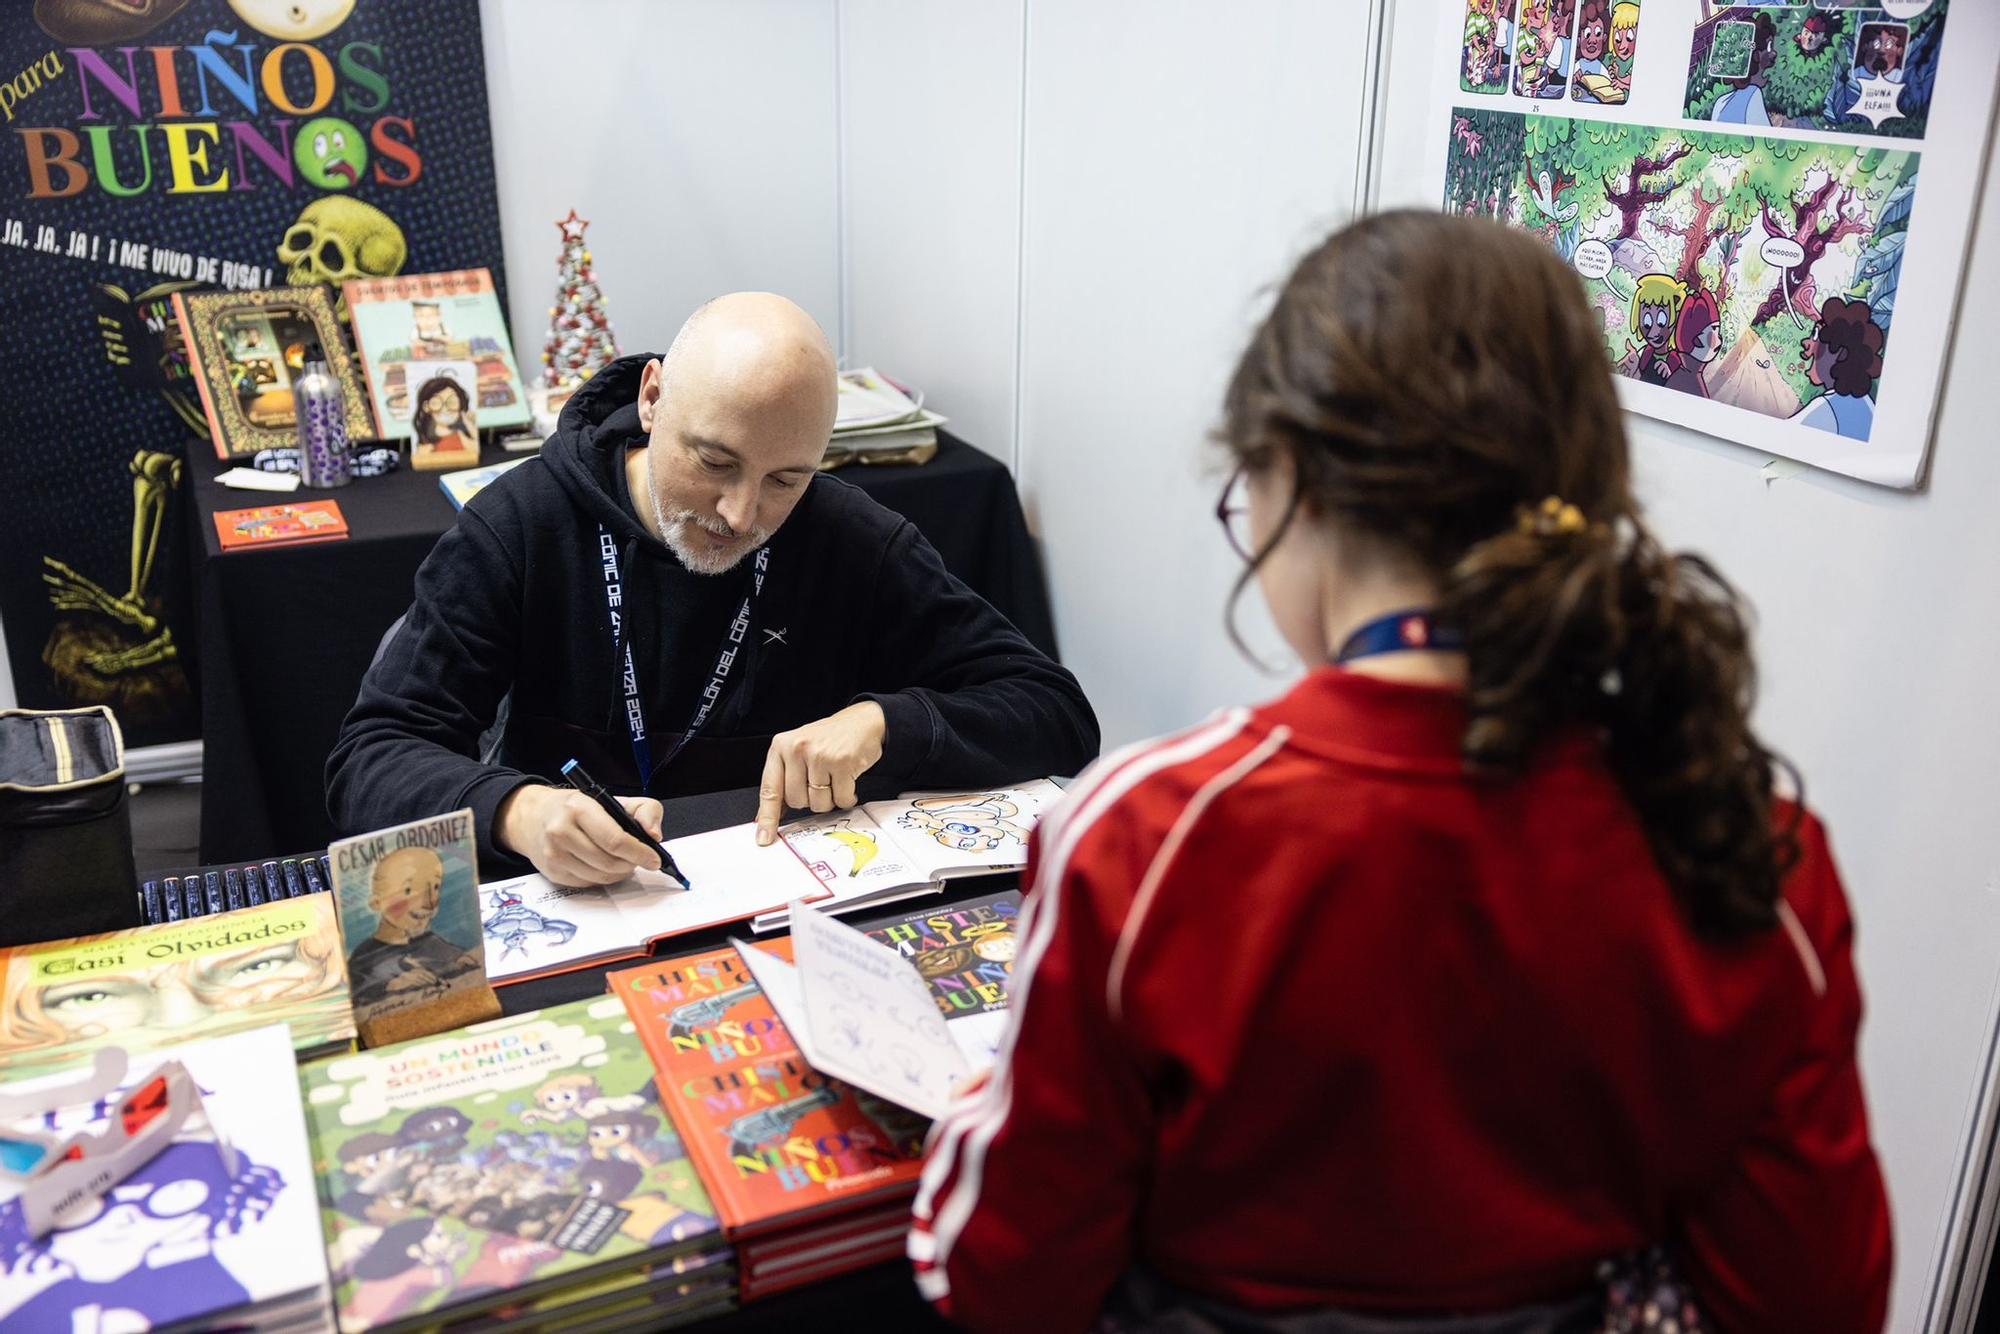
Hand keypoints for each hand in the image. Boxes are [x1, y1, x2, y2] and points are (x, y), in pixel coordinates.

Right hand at [497, 784, 665, 886]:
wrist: (533, 816)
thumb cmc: (576, 808)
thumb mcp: (612, 798)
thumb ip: (644, 809)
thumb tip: (654, 836)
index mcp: (578, 808)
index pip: (614, 839)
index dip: (639, 853)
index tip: (654, 859)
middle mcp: (561, 832)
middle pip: (609, 862)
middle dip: (631, 864)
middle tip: (640, 859)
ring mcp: (554, 855)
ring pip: (600, 877)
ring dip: (619, 873)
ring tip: (624, 861)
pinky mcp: (553, 873)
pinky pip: (588, 883)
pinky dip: (603, 878)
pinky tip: (605, 866)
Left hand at [755, 701, 886, 844]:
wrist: (862, 722)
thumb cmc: (829, 739)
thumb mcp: (798, 753)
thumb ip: (783, 781)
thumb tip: (771, 815)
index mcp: (781, 747)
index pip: (769, 789)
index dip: (767, 817)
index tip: (764, 837)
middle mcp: (797, 749)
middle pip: (797, 801)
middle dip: (811, 800)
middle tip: (820, 783)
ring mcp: (820, 755)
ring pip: (819, 803)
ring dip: (830, 799)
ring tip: (834, 780)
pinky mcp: (842, 762)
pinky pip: (841, 799)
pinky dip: (847, 797)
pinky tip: (847, 780)